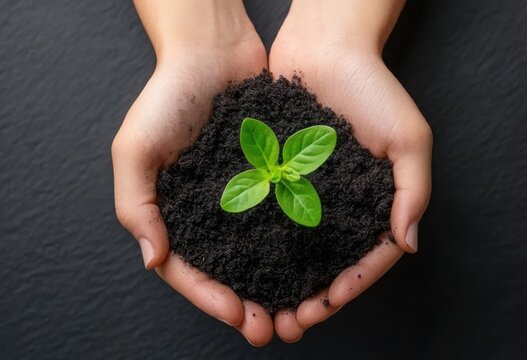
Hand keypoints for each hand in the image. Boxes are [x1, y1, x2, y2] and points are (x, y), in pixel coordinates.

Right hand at [112, 0, 274, 345]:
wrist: (214, 50)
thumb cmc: (167, 96)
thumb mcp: (136, 148)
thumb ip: (136, 203)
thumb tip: (153, 260)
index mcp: (175, 215)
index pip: (191, 271)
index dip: (212, 299)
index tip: (240, 316)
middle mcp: (213, 213)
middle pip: (231, 272)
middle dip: (251, 305)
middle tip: (276, 329)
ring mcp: (246, 198)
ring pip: (264, 254)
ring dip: (281, 285)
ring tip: (303, 308)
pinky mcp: (276, 179)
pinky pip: (289, 219)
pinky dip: (301, 246)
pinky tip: (320, 264)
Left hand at [267, 0, 431, 341]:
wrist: (326, 44)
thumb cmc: (375, 86)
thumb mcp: (409, 138)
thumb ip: (414, 191)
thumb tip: (408, 244)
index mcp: (380, 200)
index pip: (371, 257)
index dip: (351, 286)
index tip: (327, 305)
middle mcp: (345, 203)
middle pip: (331, 264)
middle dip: (312, 299)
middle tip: (289, 324)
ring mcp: (312, 193)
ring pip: (298, 251)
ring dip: (282, 284)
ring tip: (263, 311)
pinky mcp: (281, 178)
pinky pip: (271, 220)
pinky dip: (260, 248)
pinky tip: (243, 269)